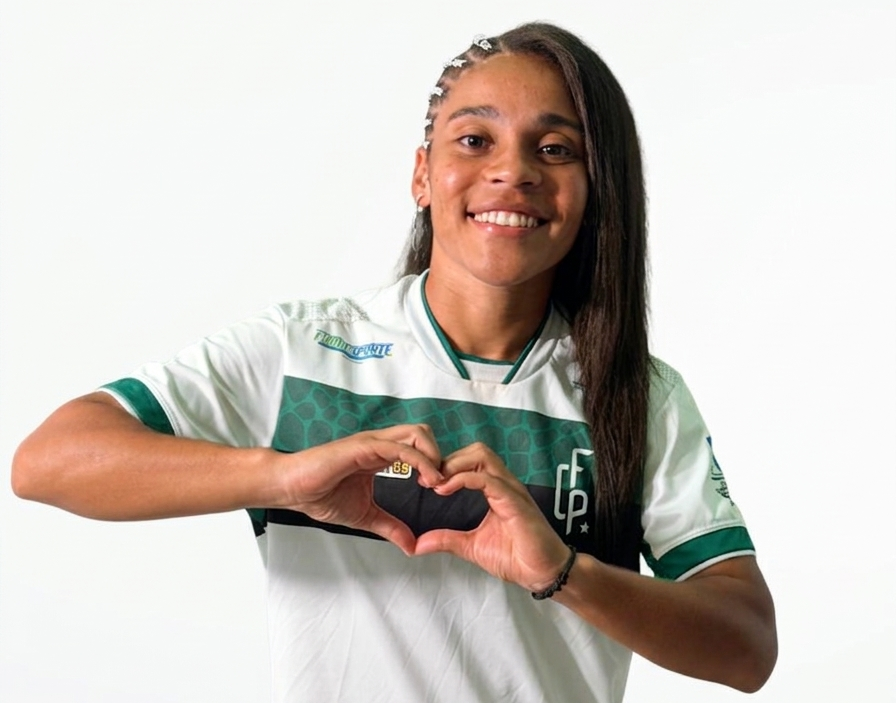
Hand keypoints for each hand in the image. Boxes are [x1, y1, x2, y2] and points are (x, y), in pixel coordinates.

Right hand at [277, 424, 442, 554]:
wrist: (292, 489)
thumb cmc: (321, 496)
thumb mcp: (365, 516)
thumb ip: (390, 527)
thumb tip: (411, 546)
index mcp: (380, 454)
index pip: (418, 445)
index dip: (434, 463)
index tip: (439, 488)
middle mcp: (379, 443)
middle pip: (423, 432)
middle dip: (440, 454)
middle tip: (440, 483)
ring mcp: (372, 442)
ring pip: (416, 433)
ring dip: (433, 455)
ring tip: (435, 482)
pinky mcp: (363, 447)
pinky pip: (400, 447)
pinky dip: (419, 461)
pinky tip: (425, 480)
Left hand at [414, 442, 569, 592]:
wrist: (543, 573)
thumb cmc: (516, 558)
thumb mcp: (472, 547)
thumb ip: (447, 540)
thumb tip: (418, 544)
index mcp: (496, 490)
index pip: (471, 460)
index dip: (447, 465)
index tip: (425, 481)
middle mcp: (505, 484)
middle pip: (476, 450)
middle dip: (449, 459)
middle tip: (428, 480)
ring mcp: (511, 490)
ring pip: (482, 456)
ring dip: (455, 464)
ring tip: (437, 483)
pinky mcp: (515, 501)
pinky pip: (488, 479)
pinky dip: (464, 479)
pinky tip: (446, 490)